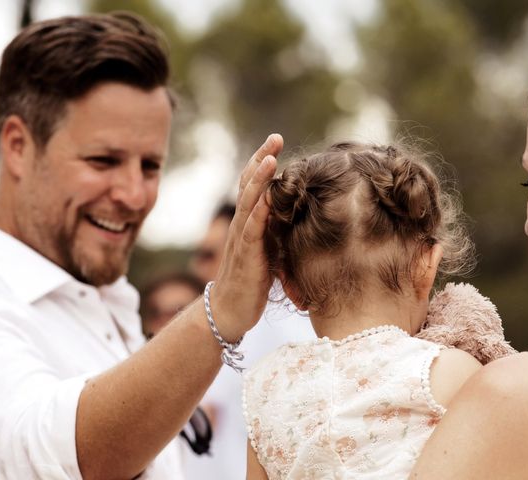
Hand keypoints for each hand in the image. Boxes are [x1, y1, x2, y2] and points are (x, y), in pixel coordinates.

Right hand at [210, 134, 282, 341]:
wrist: (230, 310)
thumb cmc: (252, 281)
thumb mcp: (268, 249)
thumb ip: (276, 229)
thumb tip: (297, 211)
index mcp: (249, 222)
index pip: (254, 185)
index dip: (262, 161)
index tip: (276, 140)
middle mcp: (243, 225)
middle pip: (249, 185)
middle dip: (262, 160)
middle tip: (275, 137)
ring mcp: (242, 240)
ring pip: (249, 203)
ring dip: (259, 180)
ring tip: (270, 158)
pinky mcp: (246, 257)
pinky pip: (251, 231)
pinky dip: (259, 213)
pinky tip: (267, 198)